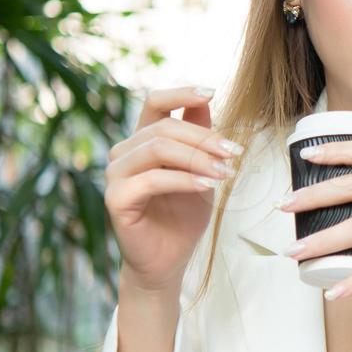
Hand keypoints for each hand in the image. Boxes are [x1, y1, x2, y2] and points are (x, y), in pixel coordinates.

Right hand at [103, 85, 244, 293]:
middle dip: (205, 139)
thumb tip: (207, 99)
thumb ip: (199, 137)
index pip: (155, 103)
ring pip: (158, 149)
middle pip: (165, 128)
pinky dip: (184, 180)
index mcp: (142, 141)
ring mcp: (116, 175)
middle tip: (235, 153)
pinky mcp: (116, 198)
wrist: (169, 260)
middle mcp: (124, 153)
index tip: (211, 91)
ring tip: (226, 172)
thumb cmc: (183, 216)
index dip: (181, 93)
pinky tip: (208, 185)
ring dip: (198, 158)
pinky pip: (152, 179)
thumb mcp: (201, 171)